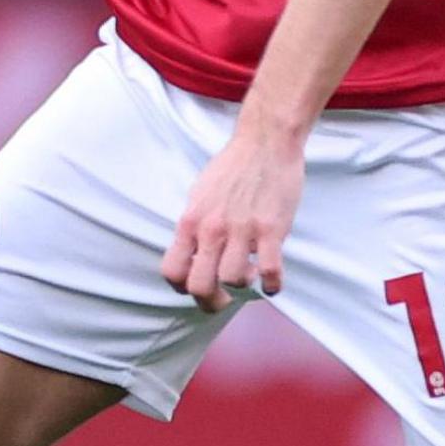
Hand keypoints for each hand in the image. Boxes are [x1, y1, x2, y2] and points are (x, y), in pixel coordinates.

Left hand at [164, 123, 303, 310]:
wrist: (264, 143)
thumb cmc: (231, 169)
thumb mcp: (199, 196)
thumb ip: (195, 226)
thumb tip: (192, 253)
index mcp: (190, 222)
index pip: (172, 271)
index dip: (182, 287)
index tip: (197, 287)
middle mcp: (211, 229)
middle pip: (199, 285)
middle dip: (211, 301)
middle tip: (223, 299)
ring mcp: (242, 230)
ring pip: (233, 281)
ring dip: (243, 289)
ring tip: (249, 279)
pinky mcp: (271, 229)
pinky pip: (269, 272)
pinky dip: (272, 286)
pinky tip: (272, 283)